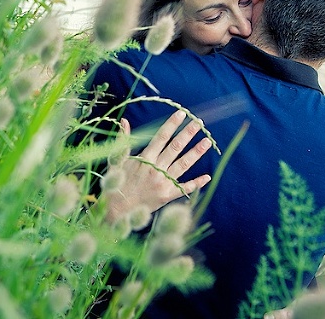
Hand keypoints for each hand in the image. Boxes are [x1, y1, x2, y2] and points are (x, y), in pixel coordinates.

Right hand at [104, 110, 211, 224]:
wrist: (116, 211)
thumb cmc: (116, 184)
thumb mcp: (116, 160)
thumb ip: (123, 141)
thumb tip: (124, 121)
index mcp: (144, 159)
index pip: (161, 137)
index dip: (172, 125)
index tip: (182, 114)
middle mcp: (155, 169)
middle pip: (175, 148)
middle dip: (187, 134)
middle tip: (199, 123)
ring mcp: (163, 183)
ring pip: (183, 165)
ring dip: (196, 153)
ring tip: (207, 141)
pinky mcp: (167, 196)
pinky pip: (184, 188)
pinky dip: (196, 183)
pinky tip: (207, 176)